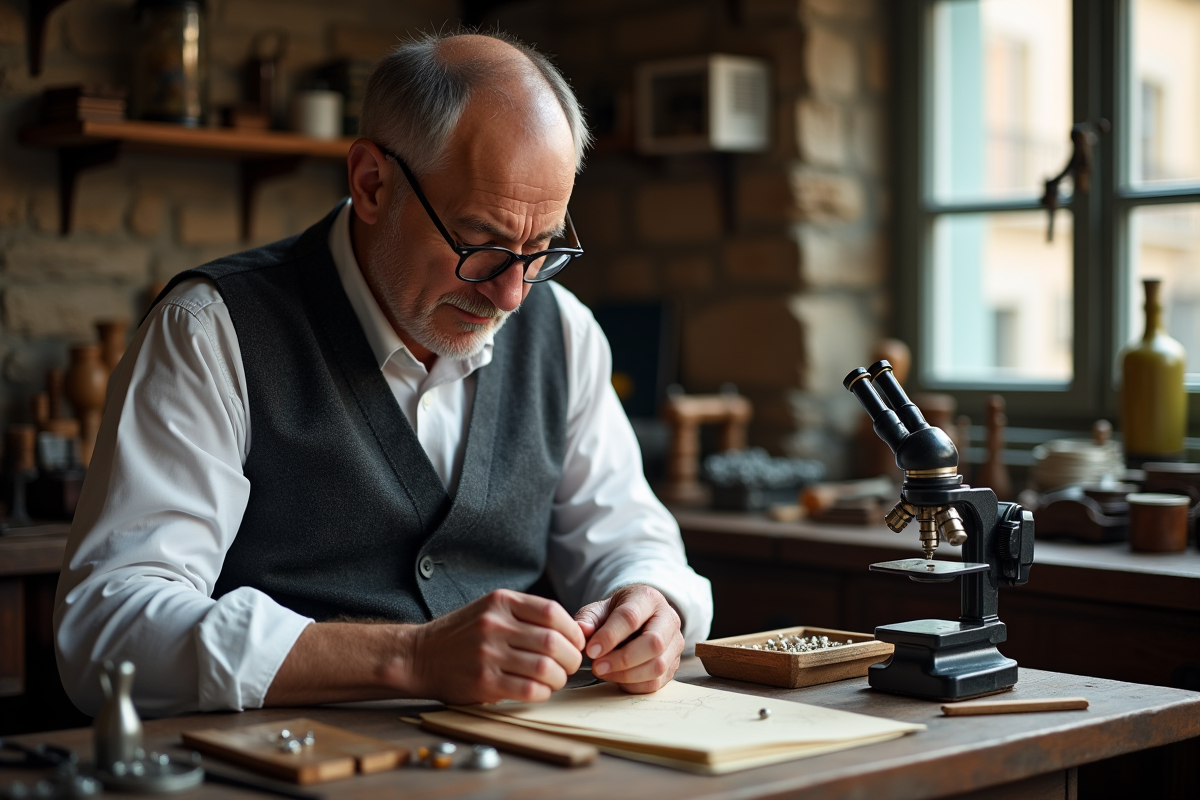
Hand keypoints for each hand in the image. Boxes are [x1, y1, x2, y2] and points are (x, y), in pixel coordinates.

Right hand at [403, 589, 585, 704]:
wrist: (420, 656)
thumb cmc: (462, 634)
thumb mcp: (491, 610)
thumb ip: (525, 615)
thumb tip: (572, 631)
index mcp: (501, 602)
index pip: (553, 612)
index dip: (573, 631)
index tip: (576, 643)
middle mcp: (495, 625)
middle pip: (553, 642)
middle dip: (570, 658)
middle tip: (569, 665)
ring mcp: (488, 653)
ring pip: (545, 668)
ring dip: (558, 678)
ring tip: (555, 679)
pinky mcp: (483, 681)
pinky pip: (528, 689)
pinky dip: (542, 692)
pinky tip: (539, 691)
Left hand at [574, 584, 683, 693]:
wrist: (638, 619)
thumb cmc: (616, 614)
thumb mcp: (599, 610)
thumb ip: (588, 619)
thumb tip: (581, 630)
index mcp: (648, 598)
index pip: (631, 617)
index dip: (609, 636)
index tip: (591, 651)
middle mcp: (669, 618)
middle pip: (653, 643)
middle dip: (622, 659)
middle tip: (597, 667)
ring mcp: (675, 643)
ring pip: (658, 666)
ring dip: (627, 675)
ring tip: (604, 672)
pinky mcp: (674, 664)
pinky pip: (656, 682)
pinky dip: (633, 685)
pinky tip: (617, 678)